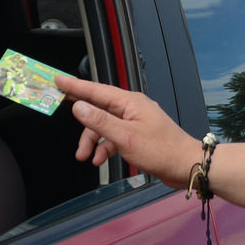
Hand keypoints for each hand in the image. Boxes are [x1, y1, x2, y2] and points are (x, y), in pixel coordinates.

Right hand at [60, 75, 202, 184]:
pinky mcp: (137, 135)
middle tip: (62, 118)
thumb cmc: (162, 150)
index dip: (75, 86)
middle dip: (82, 122)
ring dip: (92, 140)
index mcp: (129, 102)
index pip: (96, 90)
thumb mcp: (125, 136)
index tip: (58, 80)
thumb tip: (79, 107)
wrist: (186, 165)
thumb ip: (100, 121)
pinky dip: (105, 147)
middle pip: (97, 108)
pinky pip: (114, 137)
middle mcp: (131, 108)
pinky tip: (100, 159)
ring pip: (104, 126)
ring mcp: (134, 121)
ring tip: (85, 156)